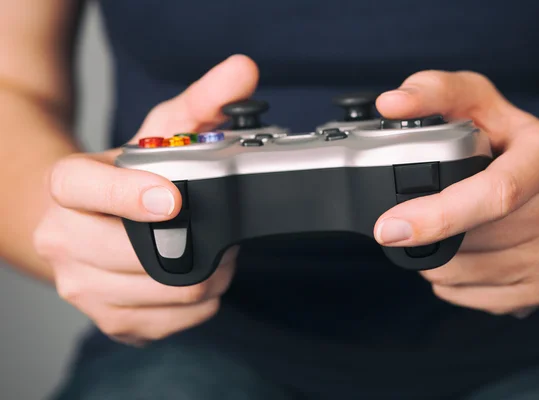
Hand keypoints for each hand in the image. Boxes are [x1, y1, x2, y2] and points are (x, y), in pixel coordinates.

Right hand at [33, 55, 258, 344]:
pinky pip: (172, 322)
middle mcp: (61, 239)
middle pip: (133, 255)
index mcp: (67, 187)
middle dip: (192, 243)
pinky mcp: (107, 320)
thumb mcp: (157, 133)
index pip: (85, 188)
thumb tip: (244, 72)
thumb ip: (202, 102)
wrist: (84, 224)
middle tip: (219, 230)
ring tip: (211, 252)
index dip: (129, 194)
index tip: (174, 199)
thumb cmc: (124, 178)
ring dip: (206, 275)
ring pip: (162, 293)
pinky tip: (197, 278)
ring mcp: (81, 286)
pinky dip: (200, 304)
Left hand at [373, 70, 538, 316]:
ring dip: (434, 256)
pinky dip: (449, 280)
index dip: (437, 215)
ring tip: (447, 227)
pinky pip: (467, 296)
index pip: (495, 194)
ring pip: (460, 274)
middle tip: (418, 213)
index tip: (389, 227)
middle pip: (467, 241)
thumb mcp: (480, 103)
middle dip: (427, 233)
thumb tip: (392, 103)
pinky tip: (463, 251)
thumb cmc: (512, 144)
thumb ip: (434, 93)